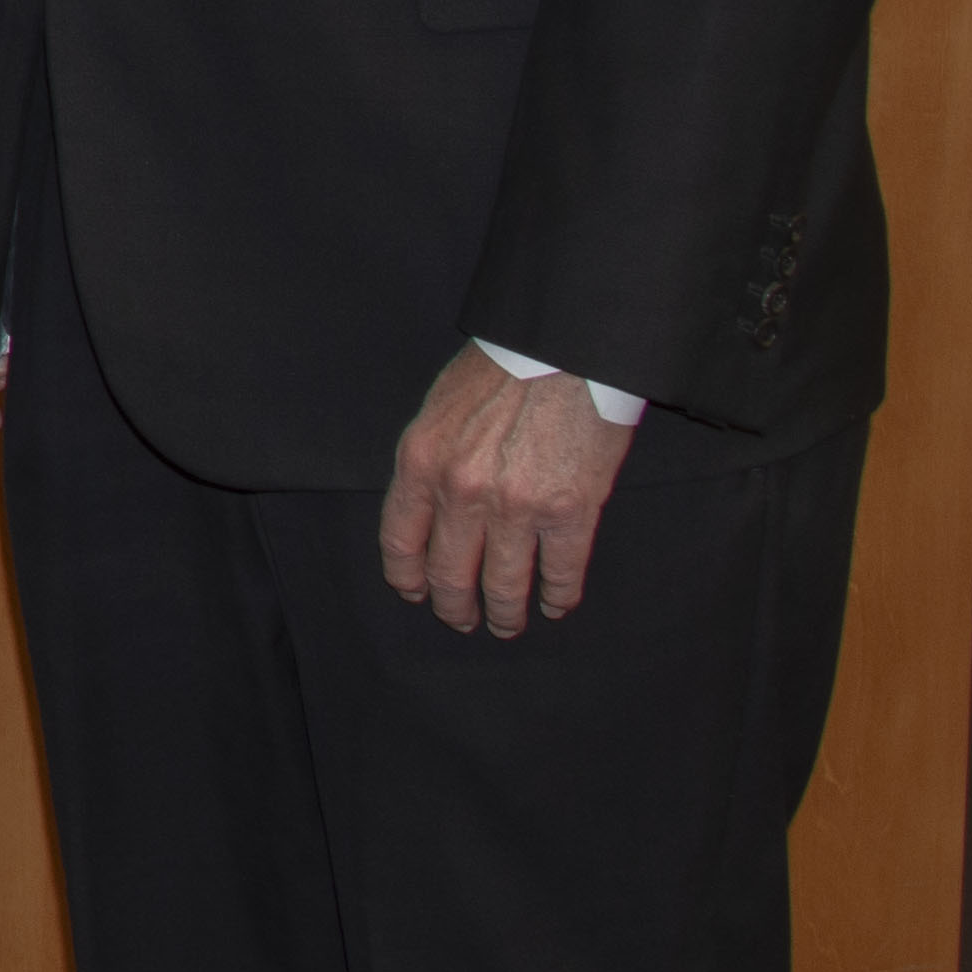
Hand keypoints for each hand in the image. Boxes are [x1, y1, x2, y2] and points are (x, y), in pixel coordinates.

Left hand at [377, 345, 638, 634]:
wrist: (566, 347)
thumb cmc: (502, 368)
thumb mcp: (440, 407)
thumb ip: (431, 460)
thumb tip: (428, 505)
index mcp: (421, 462)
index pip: (400, 542)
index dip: (408, 578)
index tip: (416, 593)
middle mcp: (461, 493)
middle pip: (448, 573)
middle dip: (453, 606)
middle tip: (463, 619)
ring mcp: (516, 507)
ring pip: (503, 585)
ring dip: (504, 614)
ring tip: (506, 624)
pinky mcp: (570, 512)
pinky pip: (560, 573)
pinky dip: (558, 598)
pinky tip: (555, 605)